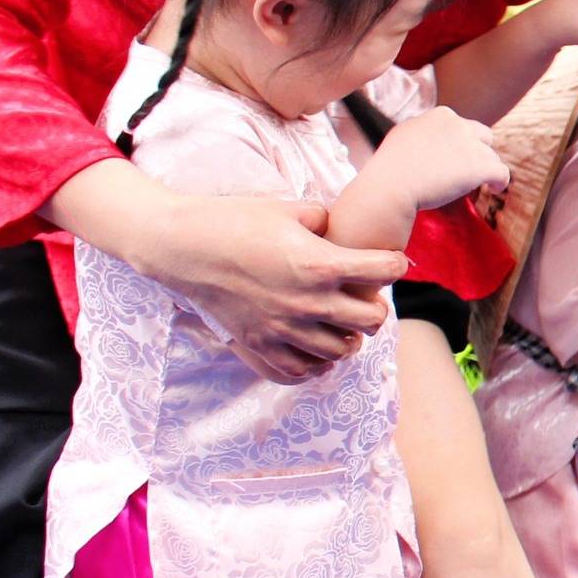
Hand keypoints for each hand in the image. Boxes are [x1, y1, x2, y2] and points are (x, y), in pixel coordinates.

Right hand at [136, 192, 405, 382]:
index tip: (389, 261)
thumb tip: (342, 228)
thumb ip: (325, 219)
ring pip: (344, 348)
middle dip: (375, 305)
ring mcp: (285, 328)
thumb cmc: (234, 220)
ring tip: (341, 321)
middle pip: (373, 319)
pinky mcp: (261, 344)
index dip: (394, 263)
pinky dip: (317, 360)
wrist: (182, 246)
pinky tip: (316, 344)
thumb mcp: (288, 208)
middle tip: (364, 295)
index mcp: (320, 264)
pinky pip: (304, 369)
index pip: (385, 272)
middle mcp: (309, 302)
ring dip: (349, 334)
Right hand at [374, 106, 511, 212]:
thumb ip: (424, 131)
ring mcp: (470, 145)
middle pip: (483, 137)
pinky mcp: (479, 167)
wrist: (392, 183)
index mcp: (441, 115)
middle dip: (479, 151)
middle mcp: (459, 125)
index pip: (462, 126)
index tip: (455, 158)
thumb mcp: (405, 135)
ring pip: (492, 157)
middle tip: (471, 169)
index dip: (462, 143)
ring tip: (480, 184)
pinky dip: (500, 182)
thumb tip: (431, 139)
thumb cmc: (392, 166)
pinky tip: (493, 189)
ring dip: (486, 169)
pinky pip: (502, 173)